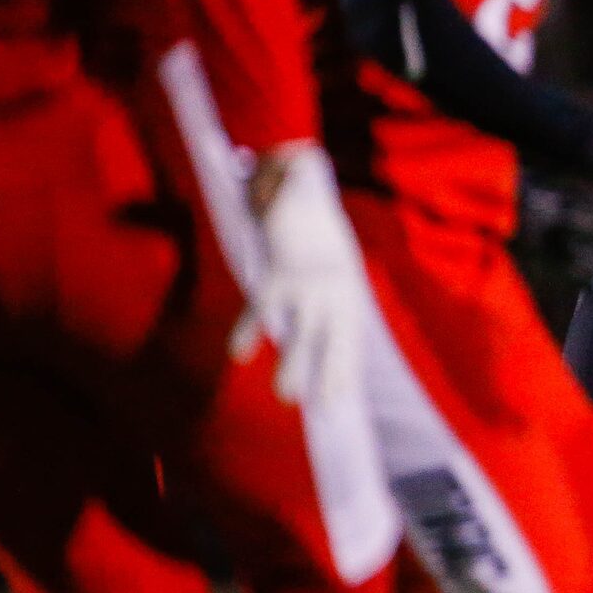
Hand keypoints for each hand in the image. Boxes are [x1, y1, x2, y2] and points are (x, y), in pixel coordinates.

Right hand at [230, 143, 365, 409]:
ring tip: (286, 397)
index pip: (354, 339)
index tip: (345, 401)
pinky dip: (246, 332)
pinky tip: (238, 355)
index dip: (349, 371)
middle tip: (323, 410)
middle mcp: (335, 289)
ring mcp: (308, 282)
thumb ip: (332, 301)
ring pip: (301, 334)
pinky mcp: (279, 272)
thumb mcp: (337, 268)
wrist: (303, 182)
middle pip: (334, 342)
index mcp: (350, 290)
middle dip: (330, 376)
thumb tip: (323, 341)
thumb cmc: (319, 235)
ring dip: (293, 366)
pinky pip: (260, 309)